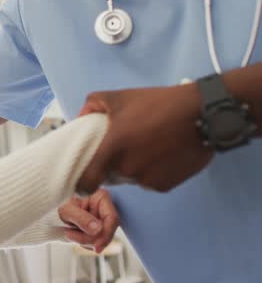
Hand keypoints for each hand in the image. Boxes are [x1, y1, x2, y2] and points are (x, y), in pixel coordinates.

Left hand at [59, 189, 119, 252]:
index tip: (97, 247)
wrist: (50, 211)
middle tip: (71, 236)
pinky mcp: (95, 229)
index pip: (112, 218)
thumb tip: (98, 229)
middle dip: (91, 239)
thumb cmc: (59, 203)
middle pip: (107, 231)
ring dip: (84, 241)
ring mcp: (100, 220)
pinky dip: (83, 242)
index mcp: (101, 198)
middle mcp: (103, 209)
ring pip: (101, 239)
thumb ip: (82, 219)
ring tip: (69, 232)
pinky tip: (72, 234)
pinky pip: (94, 242)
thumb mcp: (67, 210)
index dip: (106, 234)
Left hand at [77, 84, 214, 193]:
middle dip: (113, 165)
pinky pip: (150, 182)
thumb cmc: (159, 104)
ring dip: (134, 167)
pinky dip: (153, 171)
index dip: (82, 184)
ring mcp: (146, 180)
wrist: (202, 115)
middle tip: (126, 146)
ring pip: (131, 179)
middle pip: (111, 177)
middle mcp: (127, 170)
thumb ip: (92, 106)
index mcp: (111, 151)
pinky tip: (162, 152)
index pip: (86, 183)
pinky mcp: (165, 185)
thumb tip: (80, 118)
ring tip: (148, 145)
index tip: (84, 179)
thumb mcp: (119, 97)